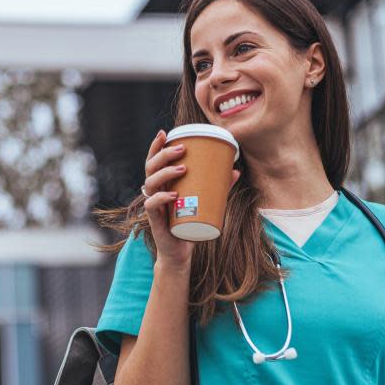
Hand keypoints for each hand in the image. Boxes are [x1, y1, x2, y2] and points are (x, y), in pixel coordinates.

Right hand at [142, 129, 240, 266]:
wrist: (180, 252)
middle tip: (182, 149)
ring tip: (182, 168)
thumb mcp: (204, 202)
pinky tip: (172, 195)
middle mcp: (154, 191)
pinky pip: (151, 205)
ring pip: (150, 183)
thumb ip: (217, 187)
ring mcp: (153, 205)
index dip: (156, 146)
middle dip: (164, 154)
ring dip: (165, 173)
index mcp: (162, 184)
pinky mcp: (154, 220)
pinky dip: (161, 198)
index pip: (154, 160)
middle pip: (151, 167)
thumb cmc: (189, 224)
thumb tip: (234, 170)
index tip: (165, 132)